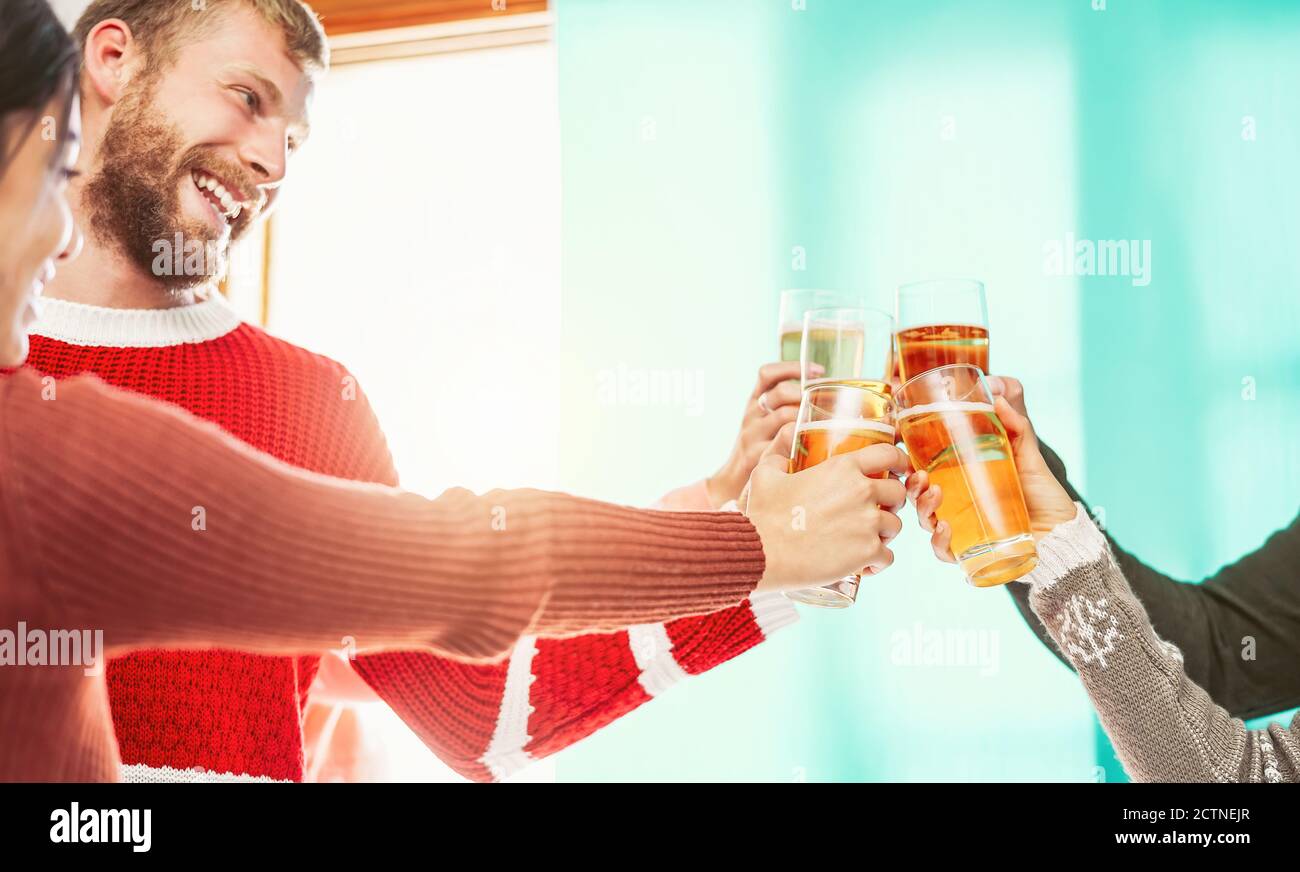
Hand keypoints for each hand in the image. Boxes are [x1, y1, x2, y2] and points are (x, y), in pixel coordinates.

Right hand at [706, 361, 822, 507]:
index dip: (792, 367)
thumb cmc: (757, 449)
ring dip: (807, 417)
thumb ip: (786, 409)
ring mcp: (752, 435)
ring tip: (825, 422)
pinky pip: (781, 443)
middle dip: (806, 394)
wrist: (730, 481)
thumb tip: (828, 400)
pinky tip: (811, 444)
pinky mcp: (755, 455)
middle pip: (779, 393)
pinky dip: (799, 440)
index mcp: (754, 403)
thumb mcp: (764, 424)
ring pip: (784, 416)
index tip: (818, 370)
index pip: (767, 374)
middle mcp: (751, 415)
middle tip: (827, 402)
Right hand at [745, 424, 909, 591]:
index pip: (888, 454)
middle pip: (898, 492)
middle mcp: (862, 491)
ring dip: (884, 533)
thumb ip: (778, 459)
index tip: (896, 469)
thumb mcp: (765, 475)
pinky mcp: (868, 551)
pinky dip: (878, 562)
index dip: (898, 461)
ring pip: (895, 526)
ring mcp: (868, 522)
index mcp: (843, 468)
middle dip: (891, 502)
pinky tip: (864, 566)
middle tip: (876, 511)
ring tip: (865, 541)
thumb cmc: (763, 513)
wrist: (763, 551)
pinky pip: (887, 556)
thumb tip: (783, 458)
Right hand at [907, 377, 1076, 562]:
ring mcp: (959, 529)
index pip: (925, 470)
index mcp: (960, 479)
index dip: (909, 461)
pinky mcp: (969, 552)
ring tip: (935, 494)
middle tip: (920, 476)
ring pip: (925, 520)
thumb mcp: (1026, 453)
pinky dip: (940, 541)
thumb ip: (1015, 422)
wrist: (1062, 533)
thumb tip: (998, 391)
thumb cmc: (1041, 494)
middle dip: (911, 485)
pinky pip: (943, 550)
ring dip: (922, 507)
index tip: (904, 449)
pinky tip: (945, 528)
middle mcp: (954, 504)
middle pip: (918, 495)